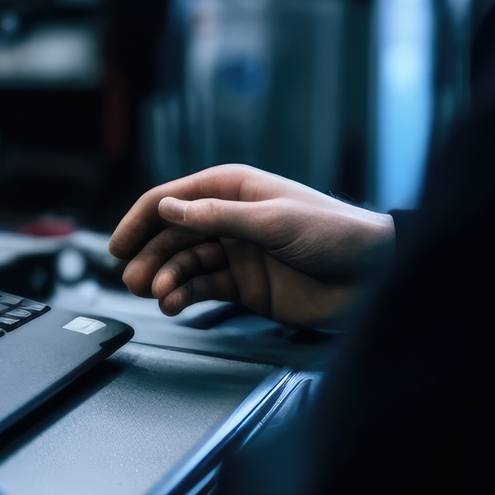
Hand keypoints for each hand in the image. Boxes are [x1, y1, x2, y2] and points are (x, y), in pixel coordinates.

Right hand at [108, 164, 393, 326]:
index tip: (119, 244)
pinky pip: (202, 288)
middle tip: (133, 279)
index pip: (172, 199)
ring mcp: (235, 252)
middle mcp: (228, 219)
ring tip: (156, 294)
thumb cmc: (335, 235)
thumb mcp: (274, 220)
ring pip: (183, 264)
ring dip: (165, 278)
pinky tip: (174, 304)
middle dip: (149, 256)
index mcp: (233, 190)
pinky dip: (184, 296)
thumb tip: (168, 207)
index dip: (141, 220)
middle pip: (171, 235)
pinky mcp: (244, 285)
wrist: (375, 275)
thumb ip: (218, 215)